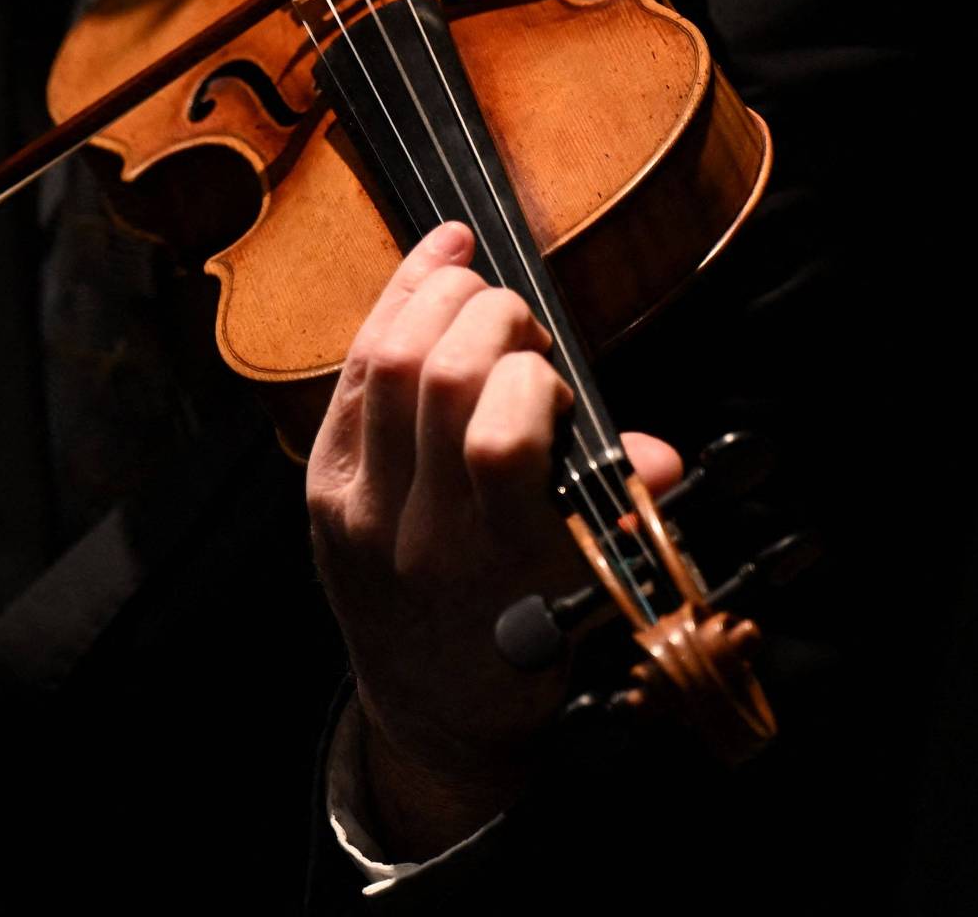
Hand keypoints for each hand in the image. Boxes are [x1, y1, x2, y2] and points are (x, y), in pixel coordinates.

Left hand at [306, 223, 679, 856]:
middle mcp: (418, 534)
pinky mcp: (320, 487)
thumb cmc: (526, 639)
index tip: (554, 376)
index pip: (499, 441)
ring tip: (477, 296)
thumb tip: (657, 456)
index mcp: (499, 564)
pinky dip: (392, 308)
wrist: (435, 707)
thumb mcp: (590, 589)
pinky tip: (431, 270)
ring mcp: (356, 509)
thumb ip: (619, 509)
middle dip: (488, 316)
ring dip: (436, 300)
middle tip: (520, 326)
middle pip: (434, 378)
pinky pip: (349, 376)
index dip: (531, 378)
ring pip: (380, 363)